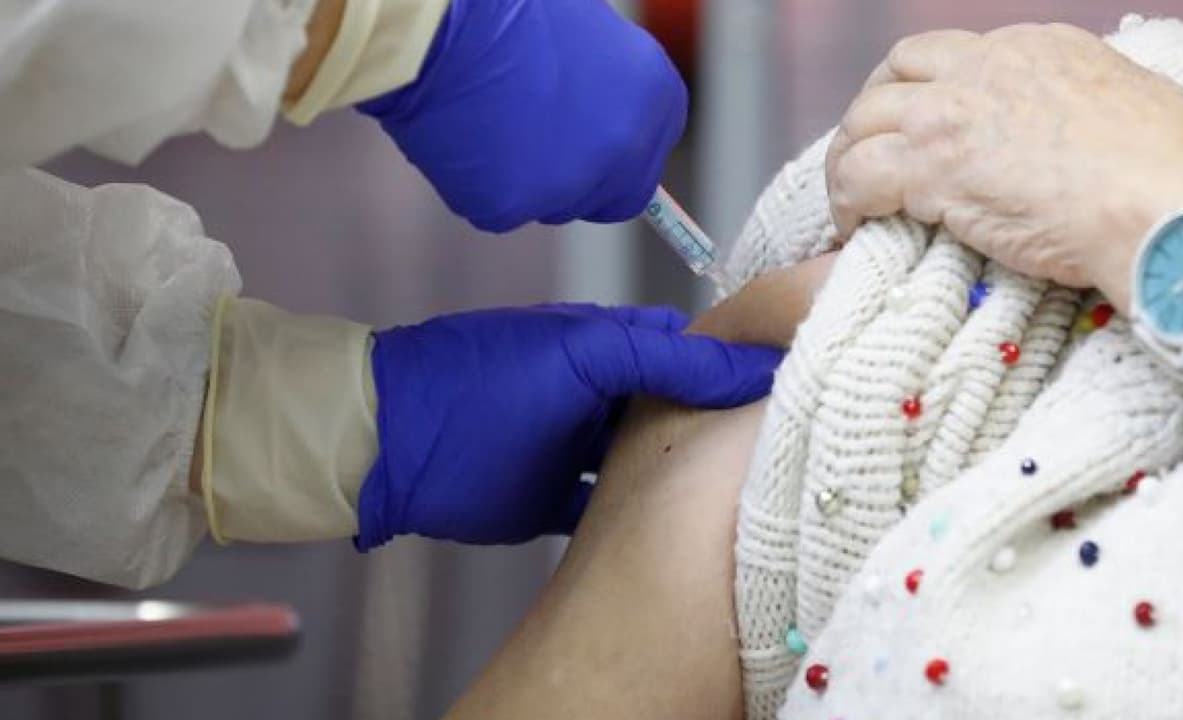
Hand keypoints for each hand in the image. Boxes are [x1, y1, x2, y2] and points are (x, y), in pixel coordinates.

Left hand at [354, 304, 781, 547]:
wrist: (391, 447)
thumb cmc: (486, 382)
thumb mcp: (582, 354)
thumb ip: (662, 358)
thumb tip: (748, 366)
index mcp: (606, 346)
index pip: (688, 349)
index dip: (735, 364)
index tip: (792, 387)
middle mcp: (598, 396)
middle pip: (674, 408)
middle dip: (717, 424)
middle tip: (780, 447)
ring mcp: (576, 451)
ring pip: (648, 461)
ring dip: (683, 474)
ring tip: (746, 492)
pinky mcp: (555, 503)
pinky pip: (611, 509)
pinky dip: (640, 517)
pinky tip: (680, 530)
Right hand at [359, 0, 686, 231]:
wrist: (440, 21)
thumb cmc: (506, 11)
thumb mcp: (586, 35)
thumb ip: (611, 90)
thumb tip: (606, 125)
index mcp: (655, 94)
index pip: (652, 157)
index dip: (622, 160)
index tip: (594, 151)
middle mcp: (625, 145)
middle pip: (616, 198)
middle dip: (585, 186)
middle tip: (540, 155)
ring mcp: (571, 183)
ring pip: (555, 206)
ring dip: (530, 183)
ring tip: (492, 124)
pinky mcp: (513, 207)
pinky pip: (499, 212)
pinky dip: (480, 187)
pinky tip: (464, 140)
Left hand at [825, 23, 1182, 304]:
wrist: (1160, 204)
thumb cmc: (1166, 169)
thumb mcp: (1125, 100)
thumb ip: (1078, 103)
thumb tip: (1069, 132)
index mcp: (1031, 47)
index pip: (949, 56)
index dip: (923, 91)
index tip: (921, 127)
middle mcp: (981, 68)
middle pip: (893, 75)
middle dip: (872, 113)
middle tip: (868, 155)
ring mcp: (949, 115)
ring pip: (861, 124)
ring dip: (848, 160)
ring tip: (851, 199)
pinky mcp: (929, 168)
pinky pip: (858, 177)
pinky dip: (847, 200)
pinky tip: (853, 225)